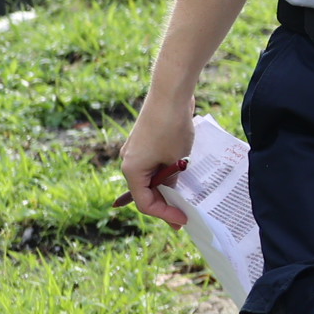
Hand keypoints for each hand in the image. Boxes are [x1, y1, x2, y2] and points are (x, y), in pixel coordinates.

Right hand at [119, 96, 192, 228]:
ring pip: (149, 178)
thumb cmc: (172, 128)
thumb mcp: (177, 161)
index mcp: (132, 170)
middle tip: (184, 214)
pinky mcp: (145, 141)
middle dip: (164, 203)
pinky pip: (153, 164)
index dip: (164, 214)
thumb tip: (173, 192)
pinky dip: (165, 173)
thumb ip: (173, 181)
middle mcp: (129, 161)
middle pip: (145, 191)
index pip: (145, 203)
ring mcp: (135, 150)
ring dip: (165, 188)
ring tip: (185, 197)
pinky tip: (181, 175)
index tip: (183, 219)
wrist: (170, 93)